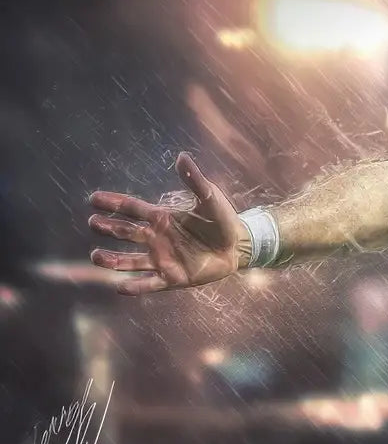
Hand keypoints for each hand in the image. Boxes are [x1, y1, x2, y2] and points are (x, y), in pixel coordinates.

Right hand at [88, 153, 244, 294]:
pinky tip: (120, 287)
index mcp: (162, 218)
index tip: (93, 199)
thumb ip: (194, 180)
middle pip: (126, 233)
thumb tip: (182, 156)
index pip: (132, 209)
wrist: (238, 246)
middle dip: (108, 228)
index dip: (113, 203)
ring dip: (113, 260)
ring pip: (130, 261)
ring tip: (96, 256)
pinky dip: (135, 287)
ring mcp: (162, 259)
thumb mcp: (209, 198)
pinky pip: (149, 283)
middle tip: (93, 223)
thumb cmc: (222, 220)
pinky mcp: (173, 278)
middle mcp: (157, 238)